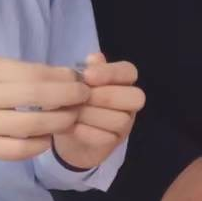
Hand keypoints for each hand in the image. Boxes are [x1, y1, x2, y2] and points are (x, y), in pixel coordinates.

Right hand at [0, 56, 89, 163]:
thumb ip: (14, 71)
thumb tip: (60, 74)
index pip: (34, 72)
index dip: (63, 76)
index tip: (79, 78)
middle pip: (37, 95)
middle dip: (70, 96)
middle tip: (85, 97)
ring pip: (32, 125)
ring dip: (60, 121)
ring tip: (72, 117)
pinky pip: (19, 150)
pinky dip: (40, 144)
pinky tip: (48, 137)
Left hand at [52, 53, 144, 170]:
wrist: (67, 131)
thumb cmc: (75, 100)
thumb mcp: (77, 83)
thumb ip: (87, 70)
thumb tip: (94, 58)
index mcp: (123, 81)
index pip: (128, 71)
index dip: (111, 73)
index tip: (87, 76)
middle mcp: (129, 102)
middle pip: (134, 97)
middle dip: (106, 97)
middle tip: (81, 98)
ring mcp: (125, 123)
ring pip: (121, 119)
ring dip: (93, 115)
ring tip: (72, 113)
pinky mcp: (115, 142)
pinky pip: (108, 138)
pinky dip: (87, 132)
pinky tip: (72, 127)